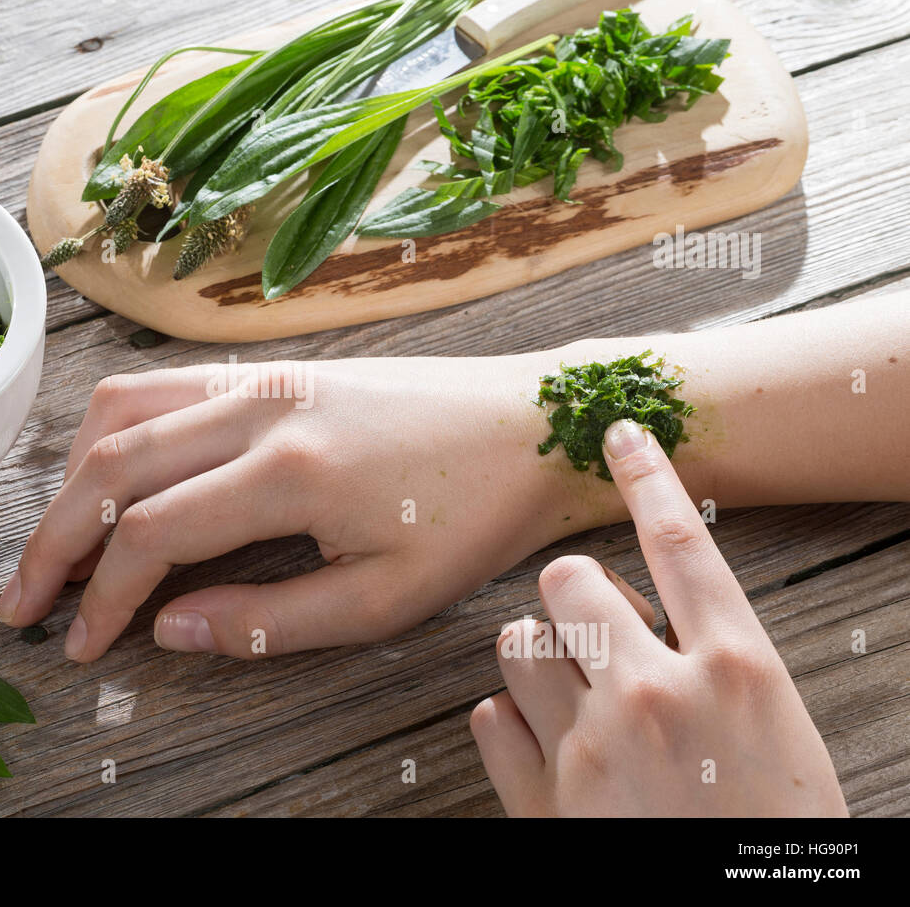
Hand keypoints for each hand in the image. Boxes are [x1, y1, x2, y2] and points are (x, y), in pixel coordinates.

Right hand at [0, 355, 580, 660]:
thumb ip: (271, 619)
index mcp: (288, 471)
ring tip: (55, 543)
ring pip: (122, 412)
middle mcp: (258, 409)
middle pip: (112, 467)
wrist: (529, 426)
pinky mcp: (269, 369)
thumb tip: (170, 629)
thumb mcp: (387, 598)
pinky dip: (112, 430)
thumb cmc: (471, 517)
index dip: (101, 597)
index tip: (81, 647)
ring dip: (71, 479)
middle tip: (25, 603)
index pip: (150, 533)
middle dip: (53, 541)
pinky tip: (107, 474)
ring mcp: (260, 378)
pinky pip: (161, 386)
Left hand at [469, 419, 847, 815]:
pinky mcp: (540, 800)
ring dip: (536, 659)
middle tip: (595, 633)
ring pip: (516, 641)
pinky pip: (489, 718)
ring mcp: (591, 747)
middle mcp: (657, 694)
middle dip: (573, 594)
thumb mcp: (776, 736)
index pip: (682, 541)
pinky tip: (549, 753)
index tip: (617, 429)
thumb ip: (715, 667)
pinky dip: (510, 727)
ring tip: (573, 699)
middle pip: (568, 578)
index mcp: (738, 671)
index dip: (647, 473)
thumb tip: (657, 620)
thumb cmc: (774, 835)